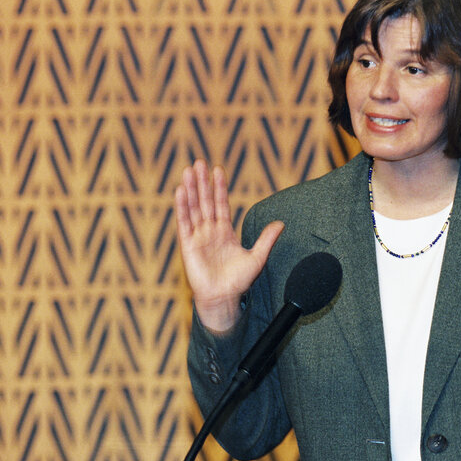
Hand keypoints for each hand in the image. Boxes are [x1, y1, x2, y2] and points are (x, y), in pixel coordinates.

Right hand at [175, 160, 283, 332]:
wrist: (223, 298)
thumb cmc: (238, 281)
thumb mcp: (257, 257)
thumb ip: (266, 239)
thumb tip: (281, 224)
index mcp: (225, 232)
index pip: (221, 203)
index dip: (219, 187)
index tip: (218, 170)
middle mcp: (210, 231)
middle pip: (205, 201)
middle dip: (202, 182)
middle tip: (199, 162)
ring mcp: (198, 236)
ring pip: (193, 208)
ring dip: (191, 189)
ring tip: (188, 170)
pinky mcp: (187, 245)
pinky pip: (184, 222)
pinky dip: (182, 207)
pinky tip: (180, 192)